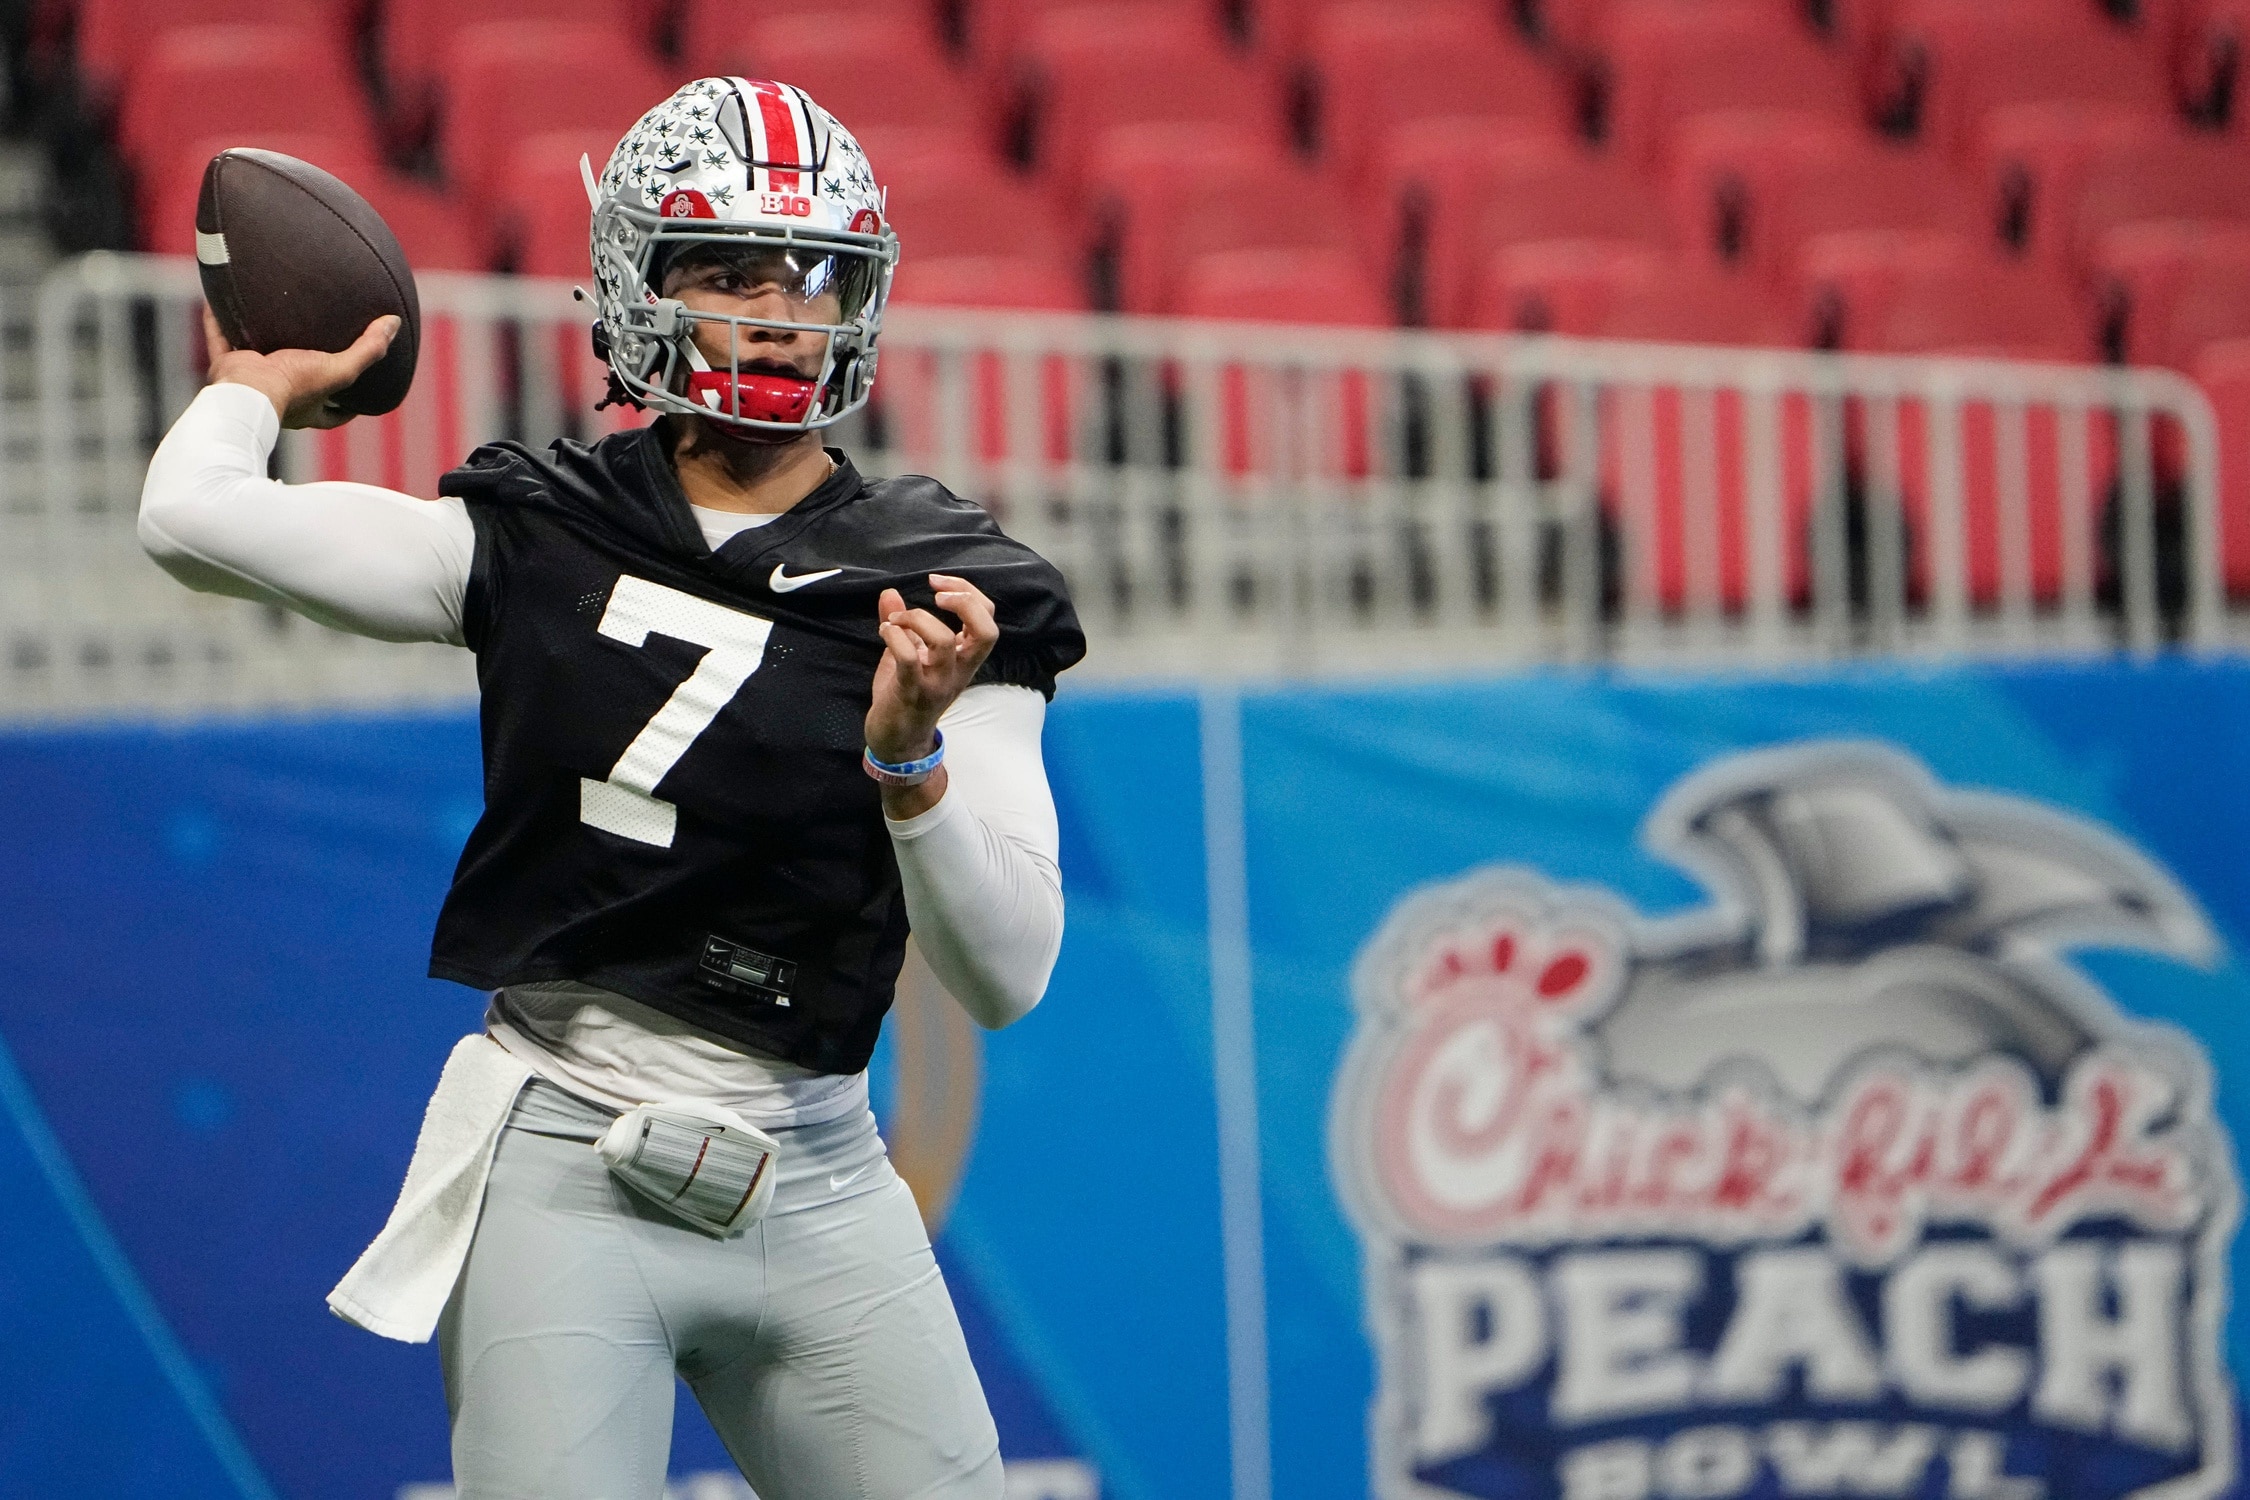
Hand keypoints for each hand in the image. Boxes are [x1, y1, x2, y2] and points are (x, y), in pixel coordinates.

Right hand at [203, 305, 398, 429]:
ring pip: (257, 360)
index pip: (335, 413)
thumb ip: (369, 350)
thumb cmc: (293, 387)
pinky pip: (220, 338)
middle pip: (297, 385)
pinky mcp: (227, 366)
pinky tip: (217, 300)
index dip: (349, 404)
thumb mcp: (339, 370)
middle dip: (304, 370)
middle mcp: (281, 398)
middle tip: (314, 348)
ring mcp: (252, 382)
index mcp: (308, 407)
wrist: (245, 391)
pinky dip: (217, 321)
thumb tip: (394, 323)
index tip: (364, 392)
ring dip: (260, 342)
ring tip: (269, 320)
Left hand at [865, 573, 998, 767]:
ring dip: (916, 618)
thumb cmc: (906, 696)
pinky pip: (909, 658)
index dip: (969, 592)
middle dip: (964, 601)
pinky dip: (895, 637)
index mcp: (964, 659)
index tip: (938, 584)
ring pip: (943, 641)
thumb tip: (890, 593)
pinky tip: (885, 632)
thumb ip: (902, 624)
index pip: (987, 619)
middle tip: (935, 593)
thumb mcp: (908, 654)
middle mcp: (959, 671)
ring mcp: (938, 683)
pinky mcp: (913, 693)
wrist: (897, 742)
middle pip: (987, 631)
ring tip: (896, 620)